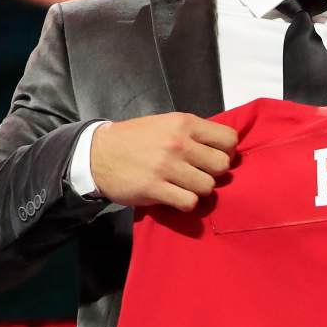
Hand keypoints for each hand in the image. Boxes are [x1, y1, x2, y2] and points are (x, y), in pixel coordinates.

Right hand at [90, 113, 237, 210]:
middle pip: (222, 166)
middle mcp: (178, 143)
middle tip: (198, 173)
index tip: (213, 157)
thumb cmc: (136, 138)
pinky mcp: (154, 188)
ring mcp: (166, 166)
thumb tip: (223, 147)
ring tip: (185, 185)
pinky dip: (186, 203)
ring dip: (198, 190)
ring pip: (208, 187)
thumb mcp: (166, 123)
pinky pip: (189, 202)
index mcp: (184, 123)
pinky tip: (175, 196)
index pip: (229, 139)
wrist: (98, 153)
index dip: (226, 151)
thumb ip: (194, 133)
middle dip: (213, 173)